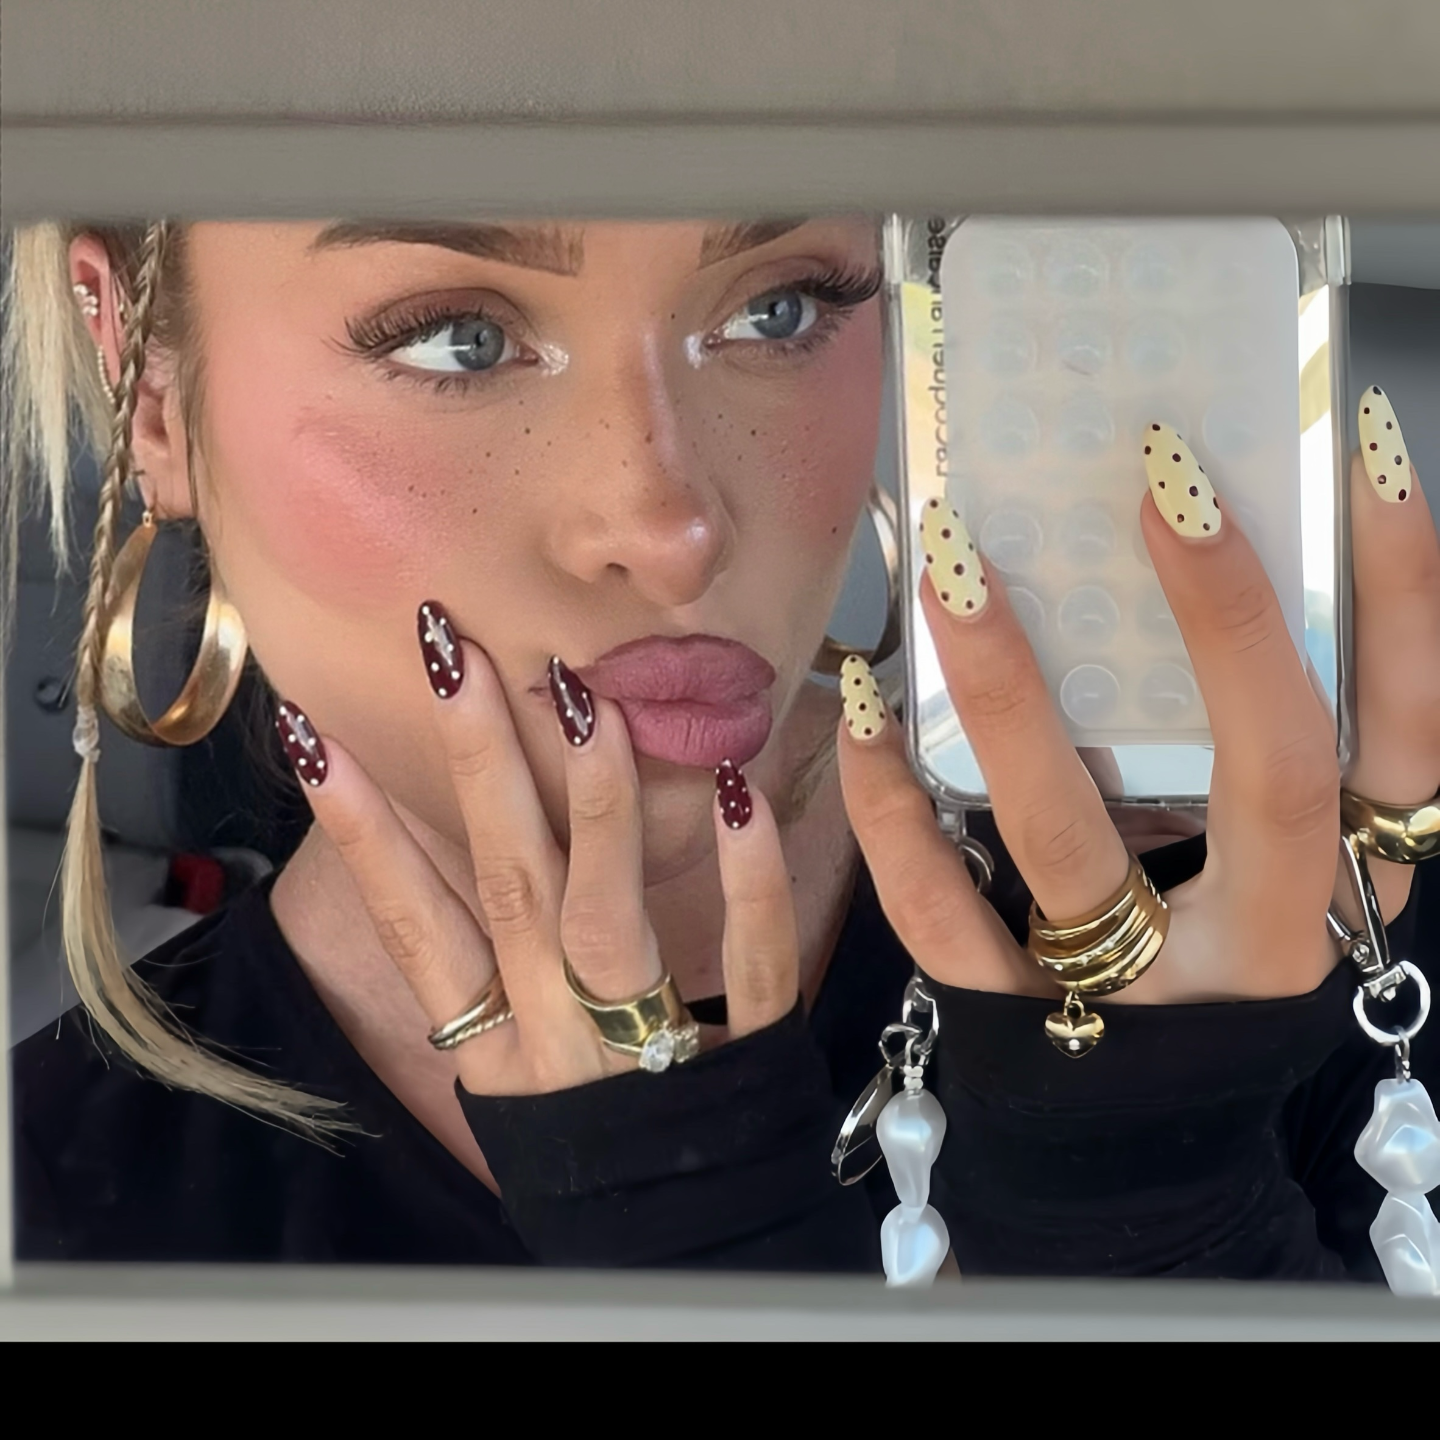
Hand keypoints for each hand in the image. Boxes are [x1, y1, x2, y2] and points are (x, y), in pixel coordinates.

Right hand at [275, 604, 798, 1095]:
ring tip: (578, 693)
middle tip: (451, 651)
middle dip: (476, 766)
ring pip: (608, 916)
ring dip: (593, 800)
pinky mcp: (746, 1052)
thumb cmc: (584, 1137)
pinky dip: (747, 881)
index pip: (416, 928)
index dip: (365, 835)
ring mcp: (648, 1048)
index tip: (313, 735)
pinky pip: (751, 965)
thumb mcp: (507, 1062)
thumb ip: (480, 959)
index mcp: (494, 1047)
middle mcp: (557, 1038)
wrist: (678, 1241)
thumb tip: (422, 831)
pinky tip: (737, 791)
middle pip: (509, 887)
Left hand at [837, 413, 1429, 1005]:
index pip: (1412, 731)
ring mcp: (1134, 992)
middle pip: (1273, 773)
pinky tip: (862, 712)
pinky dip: (892, 811)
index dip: (1408, 595)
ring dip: (1009, 693)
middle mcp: (1262, 941)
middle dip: (1229, 618)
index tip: (1361, 443)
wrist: (1150, 1153)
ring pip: (1069, 837)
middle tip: (1162, 475)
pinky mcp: (1019, 1025)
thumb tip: (1200, 560)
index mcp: (1348, 887)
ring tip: (957, 567)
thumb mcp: (1273, 870)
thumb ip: (1254, 751)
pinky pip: (939, 914)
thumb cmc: (1216, 968)